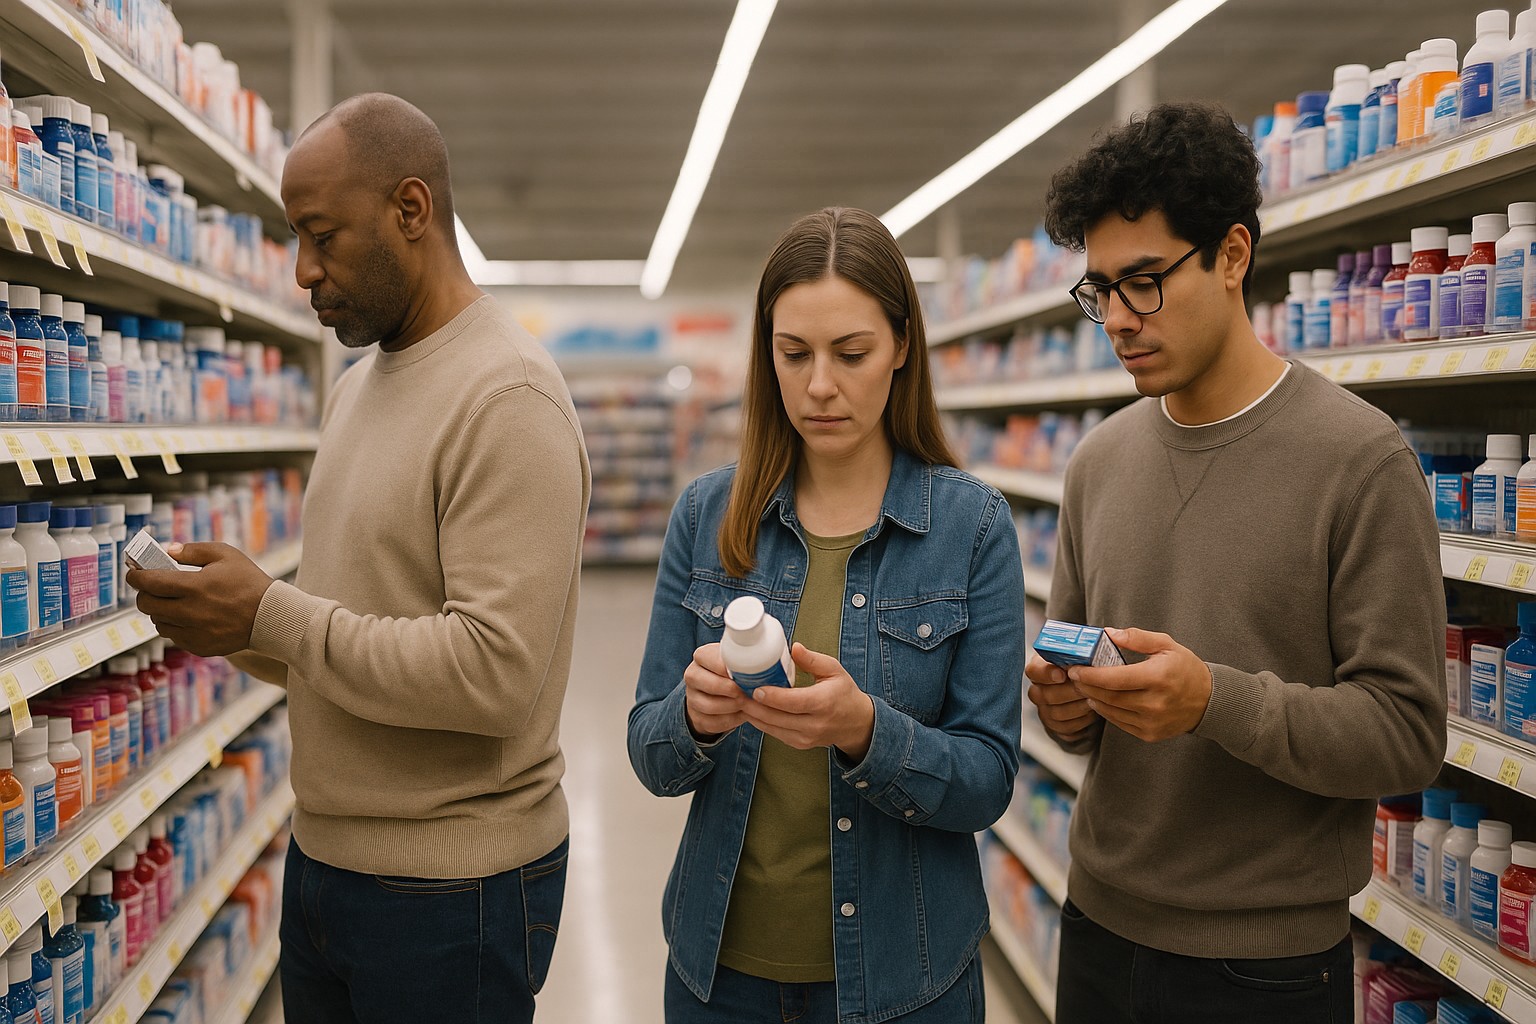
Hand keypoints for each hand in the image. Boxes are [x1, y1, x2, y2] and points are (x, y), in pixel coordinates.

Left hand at [126, 543, 273, 656]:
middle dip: (144, 593)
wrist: (270, 616)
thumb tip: (167, 551)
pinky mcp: (199, 646)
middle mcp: (190, 611)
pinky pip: (174, 637)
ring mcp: (193, 632)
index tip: (133, 573)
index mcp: (194, 586)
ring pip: (158, 622)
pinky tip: (188, 617)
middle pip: (147, 604)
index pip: (149, 582)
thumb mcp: (226, 555)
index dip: (135, 576)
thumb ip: (193, 550)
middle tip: (152, 587)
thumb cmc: (249, 583)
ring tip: (174, 603)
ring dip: (160, 611)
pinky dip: (175, 626)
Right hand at [682, 643, 750, 740]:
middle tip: (748, 692)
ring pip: (711, 706)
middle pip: (711, 685)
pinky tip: (742, 713)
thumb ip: (743, 660)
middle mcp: (693, 675)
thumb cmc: (732, 672)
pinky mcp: (697, 717)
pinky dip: (731, 720)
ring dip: (733, 706)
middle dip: (733, 690)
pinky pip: (714, 722)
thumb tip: (765, 666)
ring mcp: (692, 698)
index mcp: (702, 656)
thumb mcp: (735, 660)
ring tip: (747, 703)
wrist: (718, 692)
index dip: (731, 668)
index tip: (747, 673)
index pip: (713, 659)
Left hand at [744, 644, 875, 760]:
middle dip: (754, 706)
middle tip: (737, 692)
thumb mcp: (834, 670)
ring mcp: (807, 737)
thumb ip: (812, 659)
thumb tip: (793, 647)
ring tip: (740, 700)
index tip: (754, 688)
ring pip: (772, 729)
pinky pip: (775, 734)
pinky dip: (762, 723)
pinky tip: (752, 711)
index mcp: (823, 703)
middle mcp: (815, 724)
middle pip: (777, 718)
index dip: (771, 696)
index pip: (792, 702)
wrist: (856, 723)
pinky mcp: (800, 744)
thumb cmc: (844, 693)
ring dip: (754, 715)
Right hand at [1026, 654, 1099, 740]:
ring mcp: (1045, 710)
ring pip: (1057, 713)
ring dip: (1079, 706)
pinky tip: (1092, 711)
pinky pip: (1066, 728)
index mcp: (1040, 669)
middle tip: (1087, 686)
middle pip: (1045, 695)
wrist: (1090, 689)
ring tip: (1094, 698)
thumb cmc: (1084, 669)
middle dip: (1070, 691)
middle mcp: (1038, 690)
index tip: (1062, 674)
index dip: (1046, 673)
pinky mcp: (1056, 727)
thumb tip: (1101, 637)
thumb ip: (1081, 649)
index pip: (1033, 671)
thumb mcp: (1081, 654)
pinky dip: (1082, 721)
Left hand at [1066, 627, 1212, 742]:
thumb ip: (1137, 637)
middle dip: (1086, 685)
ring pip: (1111, 711)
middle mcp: (1154, 703)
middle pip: (1108, 696)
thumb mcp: (1166, 645)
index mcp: (1157, 678)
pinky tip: (1100, 700)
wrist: (1209, 701)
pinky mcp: (1150, 734)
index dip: (1090, 675)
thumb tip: (1109, 633)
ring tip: (1084, 686)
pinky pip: (1119, 723)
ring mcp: (1152, 722)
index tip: (1074, 669)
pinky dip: (1106, 711)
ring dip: (1093, 698)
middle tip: (1074, 676)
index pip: (1114, 679)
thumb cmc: (1185, 669)